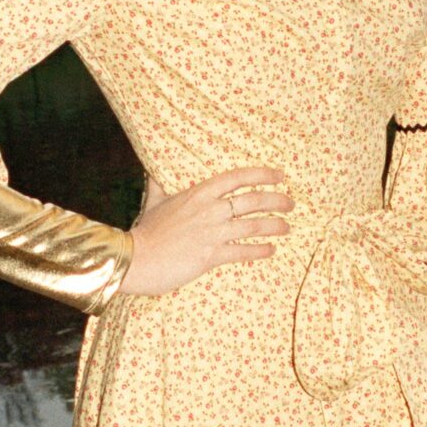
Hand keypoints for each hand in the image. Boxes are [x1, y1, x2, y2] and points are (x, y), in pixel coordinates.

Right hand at [117, 166, 293, 296]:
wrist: (135, 257)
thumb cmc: (145, 230)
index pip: (237, 178)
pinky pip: (242, 251)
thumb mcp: (154, 201)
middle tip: (291, 203)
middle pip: (252, 200)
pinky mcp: (211, 256)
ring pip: (252, 225)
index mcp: (198, 193)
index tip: (279, 175)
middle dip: (276, 200)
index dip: (261, 175)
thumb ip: (160, 184)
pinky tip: (271, 250)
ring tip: (287, 227)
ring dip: (274, 226)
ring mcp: (212, 233)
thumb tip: (153, 169)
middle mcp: (209, 210)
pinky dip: (259, 250)